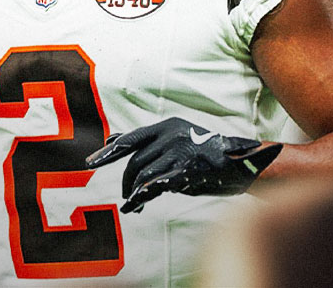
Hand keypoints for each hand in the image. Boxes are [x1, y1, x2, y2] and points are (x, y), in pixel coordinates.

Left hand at [84, 117, 281, 212]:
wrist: (243, 164)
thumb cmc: (208, 153)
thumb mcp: (179, 138)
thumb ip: (148, 140)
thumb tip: (112, 139)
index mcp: (169, 125)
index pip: (131, 139)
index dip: (108, 152)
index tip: (89, 163)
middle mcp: (172, 136)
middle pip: (135, 162)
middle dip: (126, 181)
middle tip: (126, 194)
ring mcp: (179, 154)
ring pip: (142, 176)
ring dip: (133, 192)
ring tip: (133, 204)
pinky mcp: (185, 173)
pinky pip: (153, 187)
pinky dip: (139, 198)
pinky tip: (134, 206)